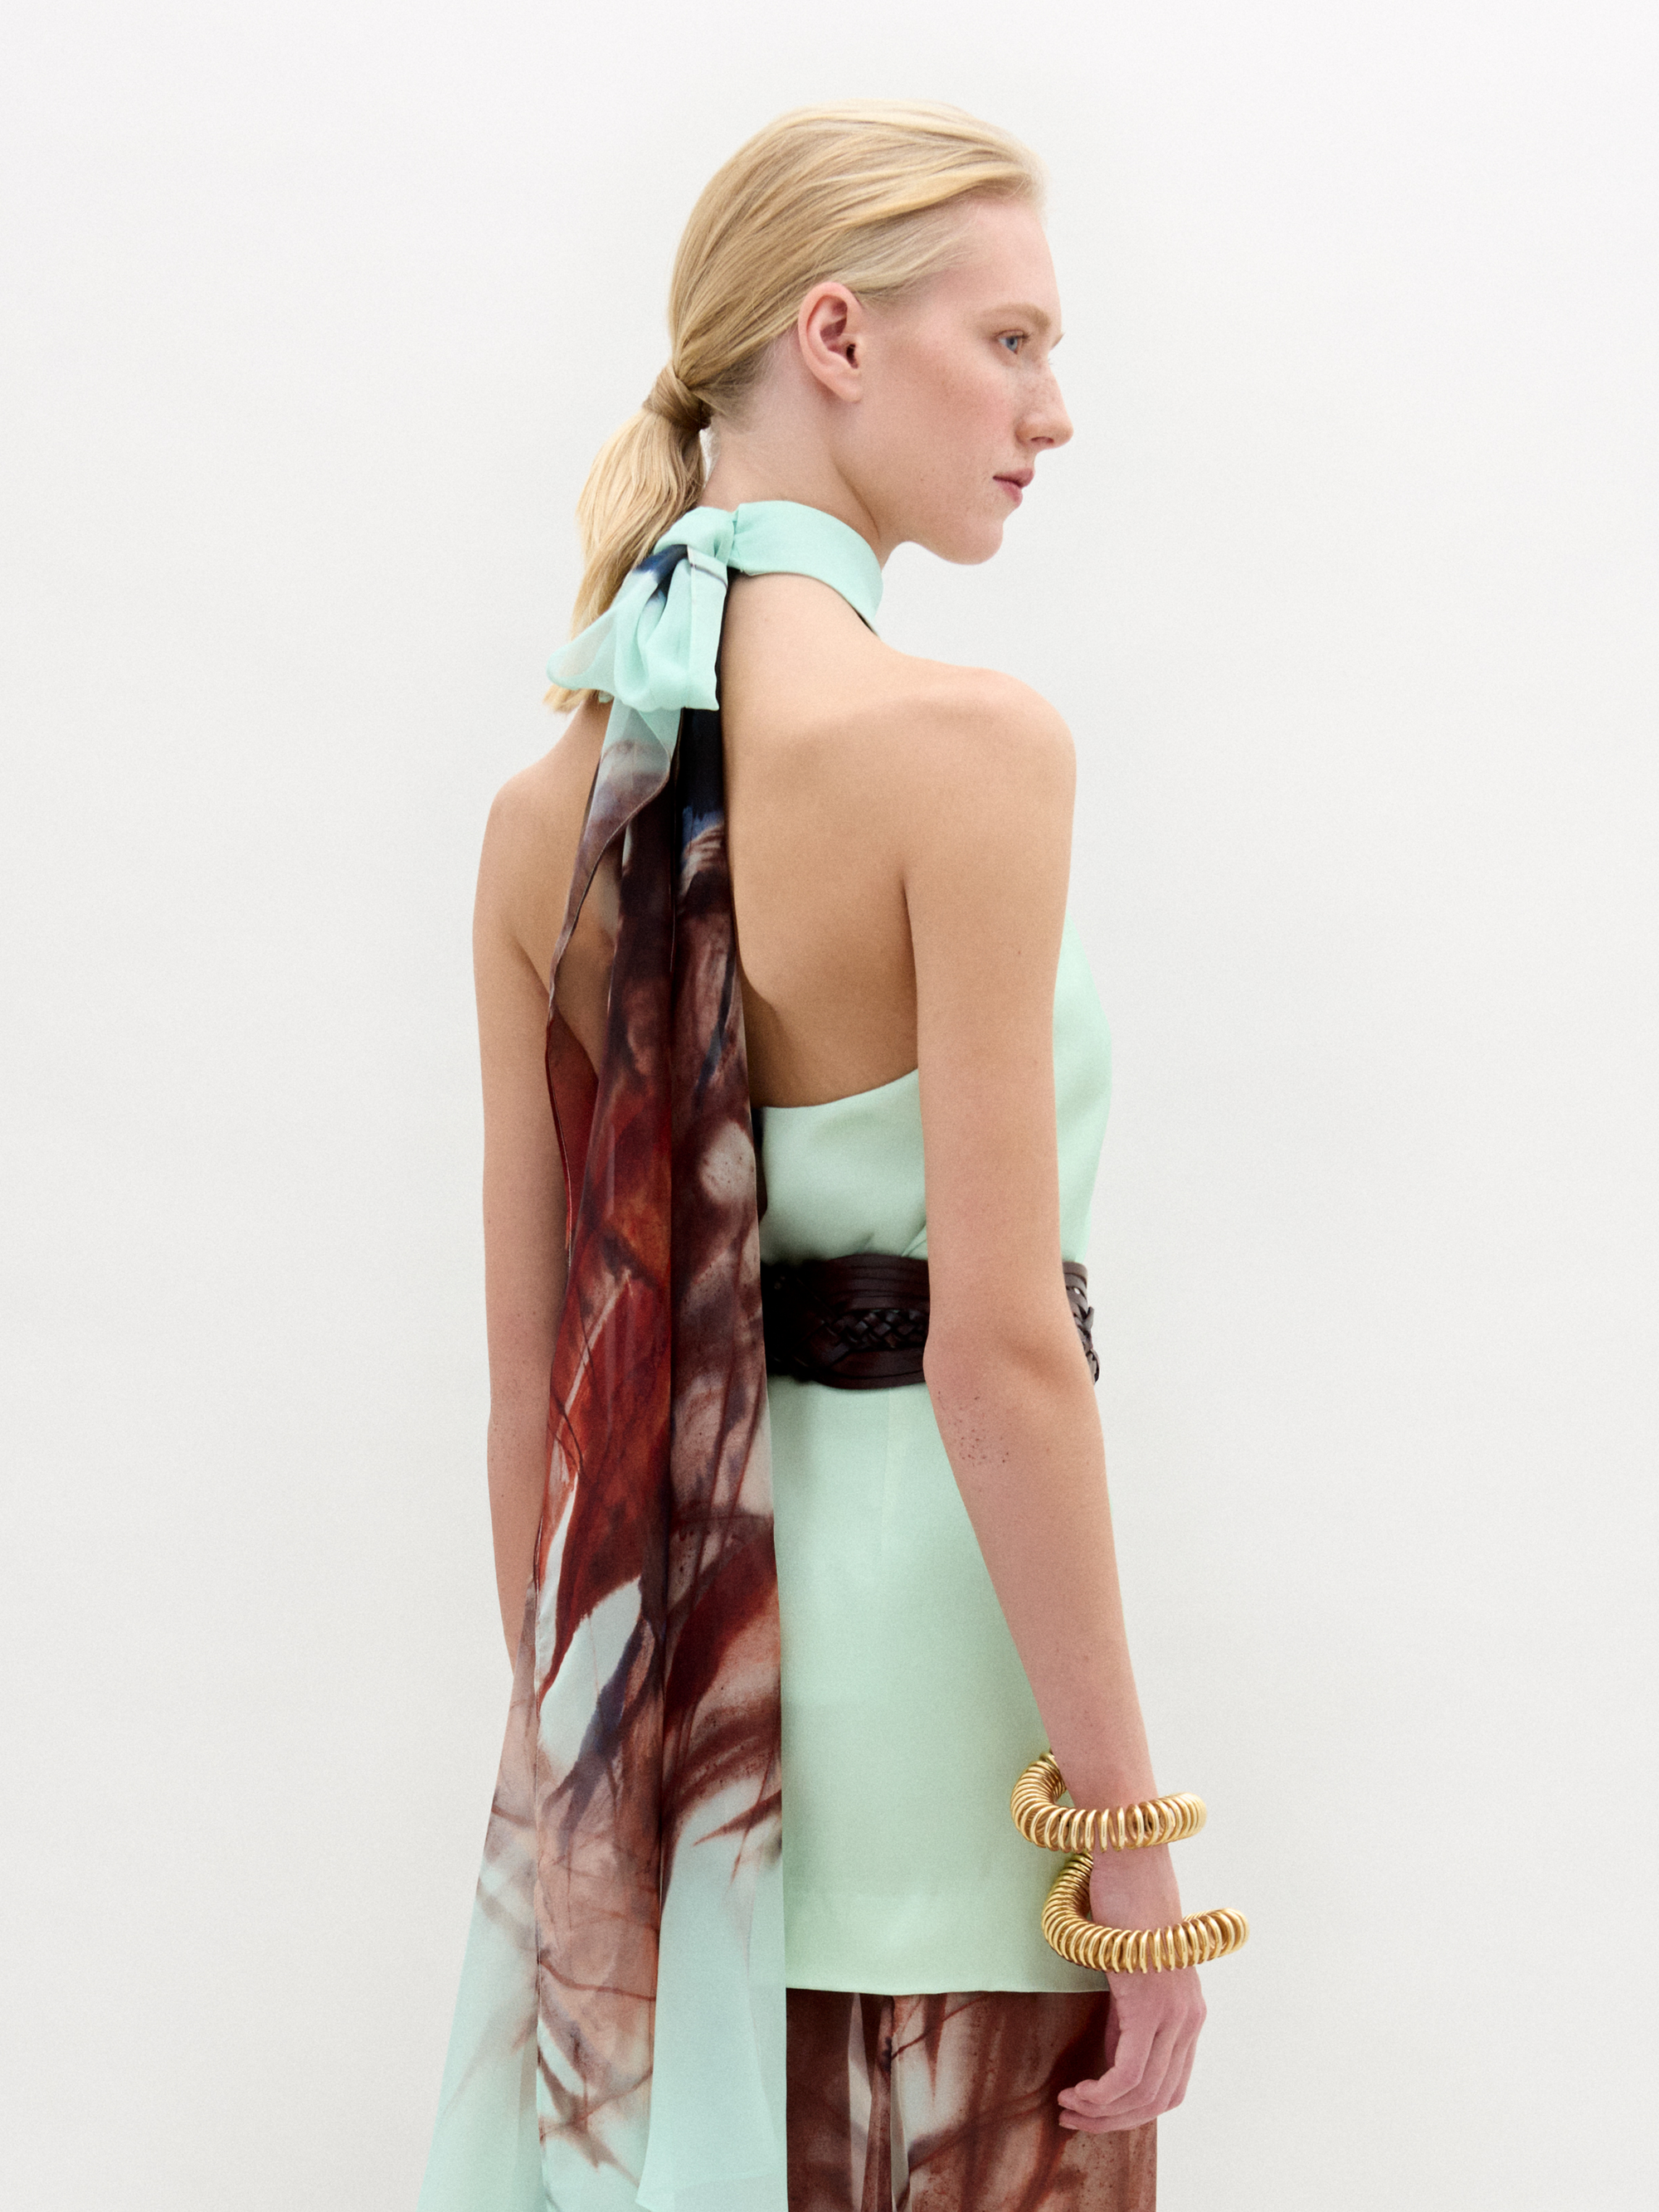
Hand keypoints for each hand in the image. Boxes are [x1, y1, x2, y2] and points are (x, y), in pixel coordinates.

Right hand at [1055, 1846, 1206, 2133]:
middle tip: (1075, 2118)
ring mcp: (1174, 2012)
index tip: (1092, 2110)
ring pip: (1144, 2093)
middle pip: (1160, 2099)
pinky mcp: (1150, 2005)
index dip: (1131, 2110)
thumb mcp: (1128, 1970)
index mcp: (1189, 2011)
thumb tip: (1113, 2054)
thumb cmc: (1123, 1902)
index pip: (1170, 2086)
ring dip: (1102, 2112)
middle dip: (1115, 2120)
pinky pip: (1128, 2074)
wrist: (1129, 1858)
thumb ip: (1128, 2012)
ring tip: (1068, 2107)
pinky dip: (1100, 2095)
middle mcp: (1190, 2018)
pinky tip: (1075, 2092)